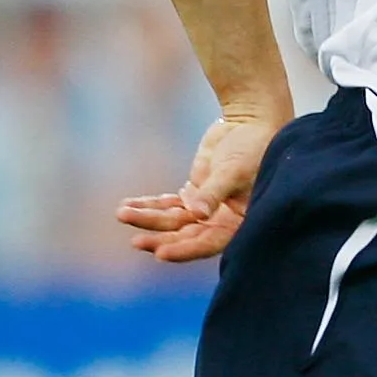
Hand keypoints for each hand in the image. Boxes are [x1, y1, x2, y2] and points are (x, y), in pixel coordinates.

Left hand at [118, 110, 279, 262]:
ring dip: (147, 218)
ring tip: (122, 213)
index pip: (208, 243)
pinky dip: (149, 205)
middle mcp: (221, 221)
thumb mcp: (234, 171)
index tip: (160, 253)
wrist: (251, 124)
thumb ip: (214, 193)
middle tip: (136, 241)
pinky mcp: (194, 194)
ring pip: (172, 220)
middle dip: (160, 237)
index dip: (185, 249)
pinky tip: (128, 205)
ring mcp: (206, 209)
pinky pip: (167, 204)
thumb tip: (197, 214)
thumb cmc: (254, 149)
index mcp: (239, 223)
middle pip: (186, 235)